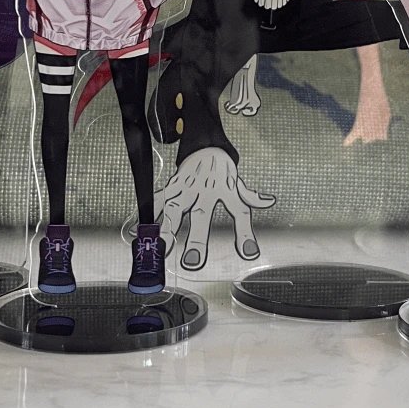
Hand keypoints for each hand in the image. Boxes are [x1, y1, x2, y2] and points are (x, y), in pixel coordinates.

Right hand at [160, 147, 275, 269]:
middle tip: (193, 262)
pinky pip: (159, 200)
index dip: (245, 233)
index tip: (249, 253)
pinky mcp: (172, 186)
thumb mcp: (238, 183)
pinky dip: (150, 213)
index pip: (239, 212)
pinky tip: (139, 229)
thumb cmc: (221, 169)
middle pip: (202, 216)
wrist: (204, 144)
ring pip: (176, 208)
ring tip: (163, 247)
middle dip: (197, 240)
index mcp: (226, 190)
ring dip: (169, 228)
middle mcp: (206, 191)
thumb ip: (251, 197)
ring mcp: (187, 188)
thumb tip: (269, 201)